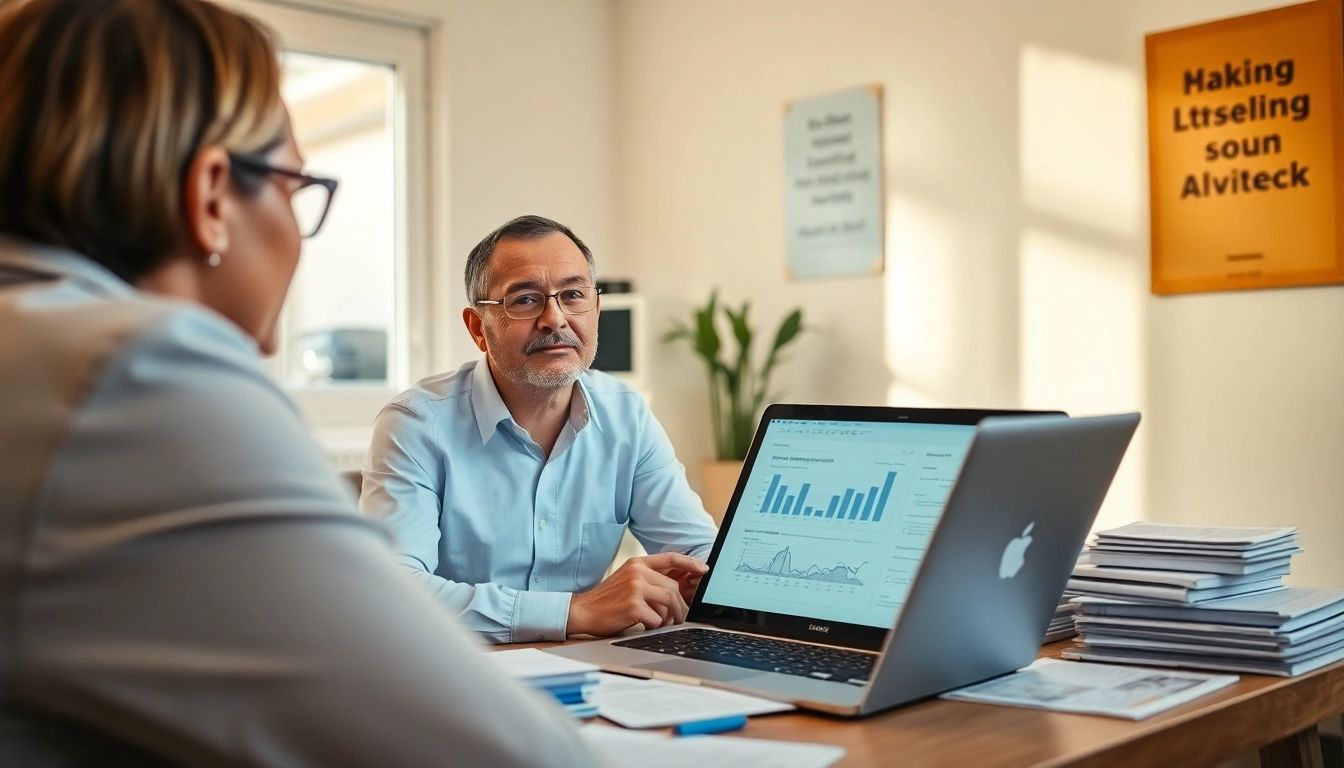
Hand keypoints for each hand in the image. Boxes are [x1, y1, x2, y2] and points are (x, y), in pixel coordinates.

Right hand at [566, 553, 708, 637]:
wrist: (584, 611)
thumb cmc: (608, 600)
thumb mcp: (628, 581)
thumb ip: (650, 579)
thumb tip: (678, 587)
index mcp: (637, 563)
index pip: (670, 558)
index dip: (690, 563)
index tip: (704, 570)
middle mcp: (637, 572)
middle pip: (673, 587)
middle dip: (679, 606)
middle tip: (677, 617)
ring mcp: (635, 588)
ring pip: (669, 602)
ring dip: (670, 617)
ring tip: (664, 623)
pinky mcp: (633, 606)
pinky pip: (657, 618)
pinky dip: (656, 625)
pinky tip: (646, 625)